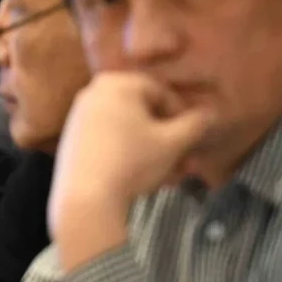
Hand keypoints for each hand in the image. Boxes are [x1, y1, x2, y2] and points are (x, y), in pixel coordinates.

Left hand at [49, 72, 213, 270]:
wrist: (86, 198)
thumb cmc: (132, 162)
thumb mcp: (173, 143)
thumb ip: (195, 124)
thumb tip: (210, 113)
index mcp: (116, 83)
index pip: (161, 93)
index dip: (183, 116)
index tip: (194, 138)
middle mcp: (93, 93)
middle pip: (143, 114)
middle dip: (169, 140)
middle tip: (187, 163)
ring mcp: (78, 117)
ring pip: (128, 132)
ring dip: (154, 152)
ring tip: (172, 176)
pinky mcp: (72, 141)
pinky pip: (109, 143)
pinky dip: (130, 156)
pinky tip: (147, 180)